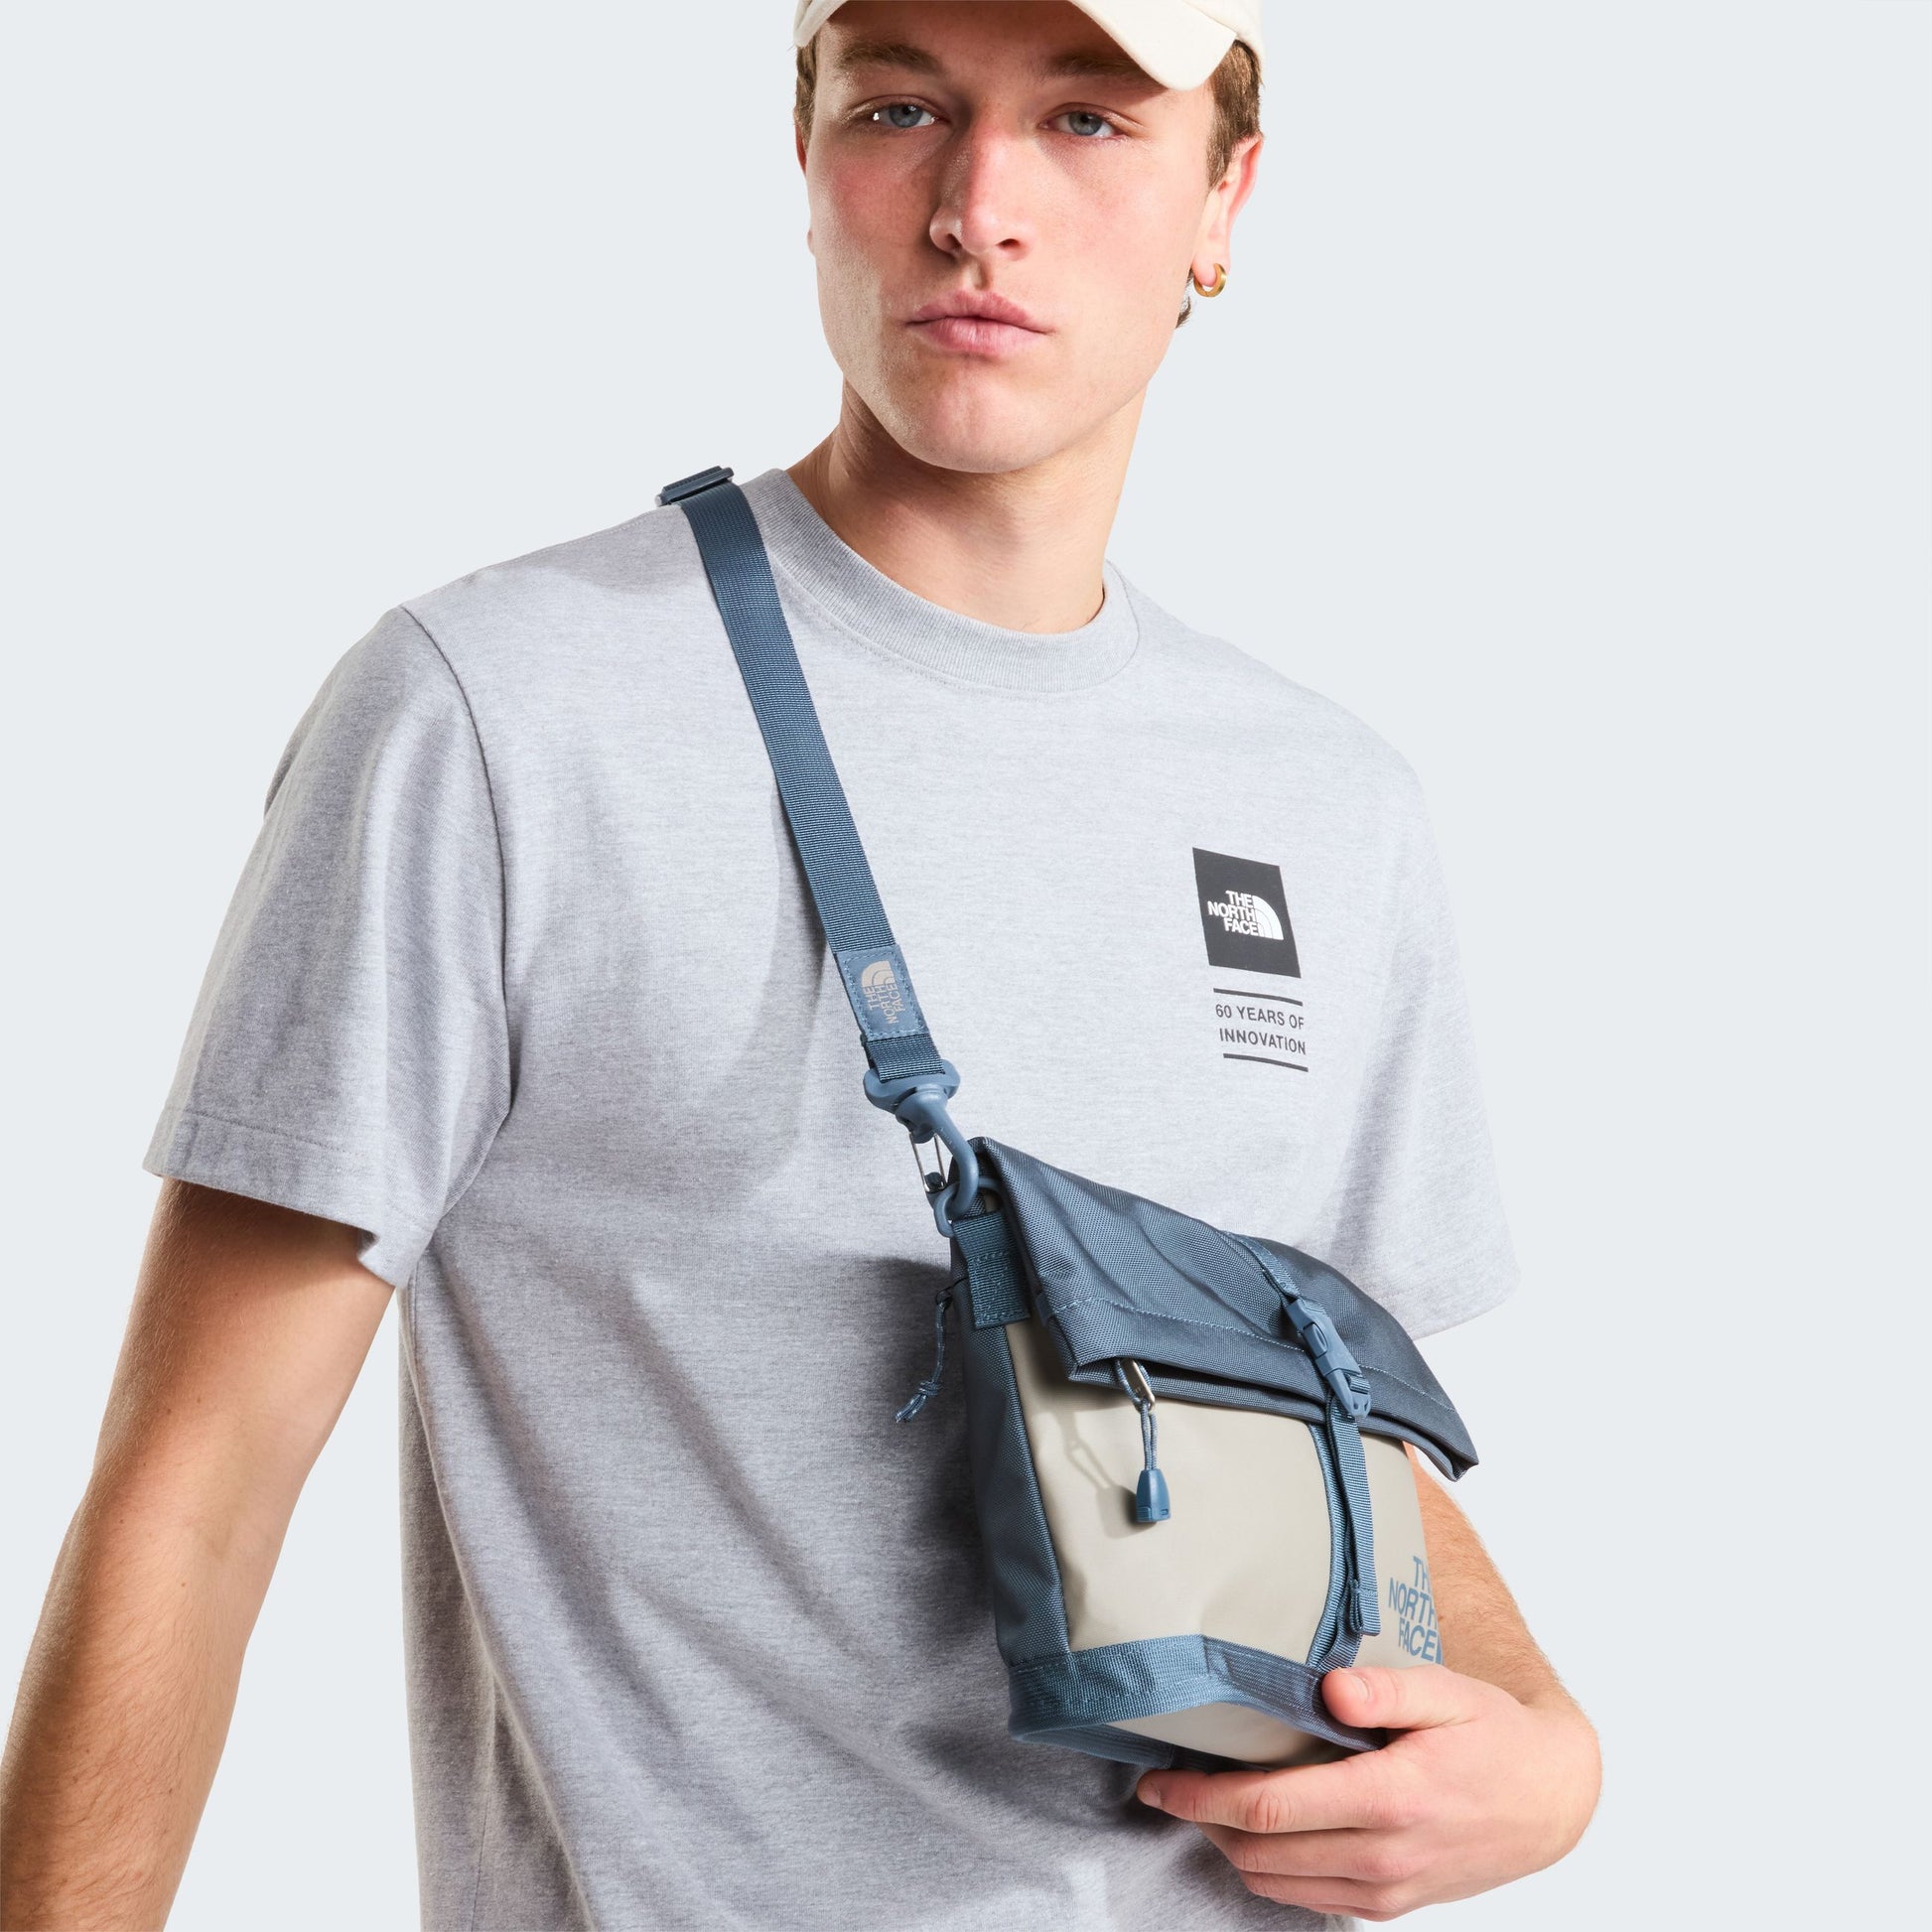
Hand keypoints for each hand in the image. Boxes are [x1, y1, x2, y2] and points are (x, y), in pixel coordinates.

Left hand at [1134, 1664, 1599, 1920]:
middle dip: (1200, 1819)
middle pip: (1258, 1850)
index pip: (1268, 1807)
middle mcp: (1382, 1856)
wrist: (1552, 1801)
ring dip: (1230, 1846)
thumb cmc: (1495, 1735)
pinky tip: (1260, 1829)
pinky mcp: (1391, 1905)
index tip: (1160, 1779)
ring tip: (1208, 1801)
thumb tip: (1328, 1689)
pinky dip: (1270, 1869)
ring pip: (1275, 1883)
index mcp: (1388, 1798)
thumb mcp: (1448, 1691)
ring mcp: (1386, 1889)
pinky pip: (1307, 1898)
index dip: (1201, 1796)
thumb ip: (1385, 1689)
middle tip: (1169, 1783)